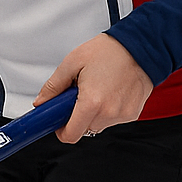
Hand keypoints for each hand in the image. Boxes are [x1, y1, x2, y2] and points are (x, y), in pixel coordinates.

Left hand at [34, 33, 153, 143]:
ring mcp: (122, 115)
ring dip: (93, 112)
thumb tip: (42, 101)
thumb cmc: (108, 51)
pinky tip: (109, 91)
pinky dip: (107, 109)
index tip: (57, 121)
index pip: (71, 134)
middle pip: (84, 128)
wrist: (139, 47)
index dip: (61, 130)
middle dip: (77, 115)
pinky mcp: (132, 114)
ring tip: (96, 88)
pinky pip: (112, 119)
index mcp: (92, 102)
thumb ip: (54, 86)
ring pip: (98, 124)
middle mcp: (109, 113)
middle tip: (77, 94)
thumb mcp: (72, 62)